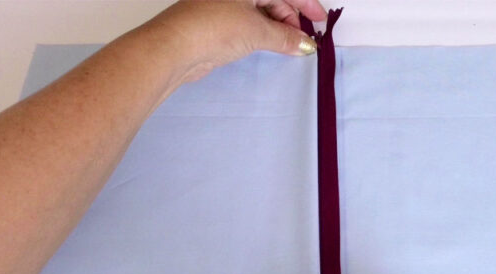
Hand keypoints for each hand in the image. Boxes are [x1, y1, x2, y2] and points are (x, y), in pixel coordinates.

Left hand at [139, 0, 325, 82]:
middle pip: (274, 0)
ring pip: (262, 13)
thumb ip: (285, 38)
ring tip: (290, 47)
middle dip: (292, 20)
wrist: (175, 47)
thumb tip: (304, 44)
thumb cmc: (212, 28)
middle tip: (304, 41)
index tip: (321, 21)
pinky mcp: (219, 23)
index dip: (307, 5)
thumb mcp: (257, 31)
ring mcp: (226, 5)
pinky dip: (264, 35)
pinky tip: (273, 46)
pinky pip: (250, 24)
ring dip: (279, 29)